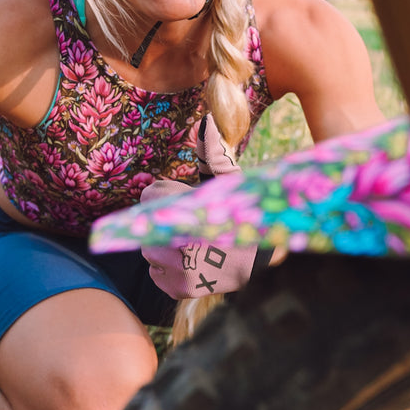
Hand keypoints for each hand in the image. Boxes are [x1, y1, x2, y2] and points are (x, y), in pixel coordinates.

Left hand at [140, 115, 258, 298]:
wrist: (261, 259)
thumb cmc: (241, 212)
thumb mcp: (229, 180)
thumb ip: (211, 152)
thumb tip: (205, 120)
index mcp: (194, 212)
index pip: (150, 196)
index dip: (165, 194)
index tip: (184, 197)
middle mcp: (184, 244)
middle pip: (148, 224)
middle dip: (166, 220)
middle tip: (192, 223)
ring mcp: (181, 270)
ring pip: (149, 250)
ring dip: (164, 244)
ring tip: (193, 242)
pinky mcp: (179, 289)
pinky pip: (155, 273)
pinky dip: (167, 268)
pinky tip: (191, 261)